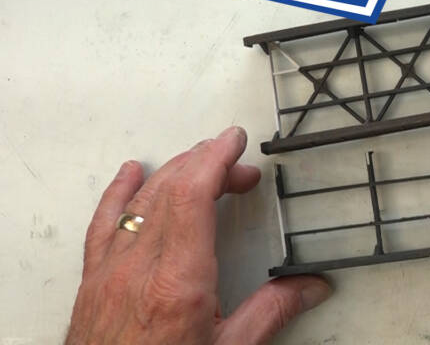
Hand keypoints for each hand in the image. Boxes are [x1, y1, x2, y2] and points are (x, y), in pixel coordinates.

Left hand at [66, 127, 330, 344]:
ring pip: (141, 201)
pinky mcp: (94, 281)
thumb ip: (270, 313)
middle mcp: (139, 269)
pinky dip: (120, 192)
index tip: (234, 141)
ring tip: (202, 162)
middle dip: (209, 165)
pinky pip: (105, 222)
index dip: (215, 159)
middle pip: (172, 190)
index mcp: (177, 283)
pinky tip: (130, 175)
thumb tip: (308, 287)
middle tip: (242, 168)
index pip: (193, 197)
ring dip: (175, 172)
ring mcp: (111, 272)